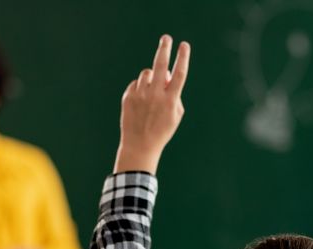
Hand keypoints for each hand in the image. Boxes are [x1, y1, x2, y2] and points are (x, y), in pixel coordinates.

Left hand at [114, 35, 190, 174]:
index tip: (184, 45)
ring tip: (151, 93)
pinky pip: (136, 83)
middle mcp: (155, 95)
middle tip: (166, 38)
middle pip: (161, 65)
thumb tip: (169, 75)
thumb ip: (175, 94)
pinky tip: (141, 103)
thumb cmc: (161, 130)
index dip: (183, 58)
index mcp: (170, 100)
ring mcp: (140, 95)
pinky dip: (140, 88)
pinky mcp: (128, 97)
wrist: (140, 145)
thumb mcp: (175, 115)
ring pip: (147, 73)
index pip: (179, 74)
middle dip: (165, 49)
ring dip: (151, 78)